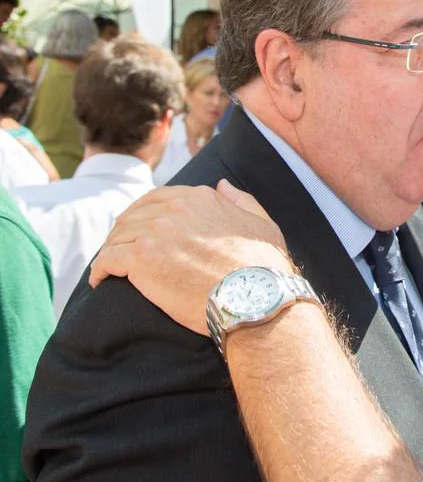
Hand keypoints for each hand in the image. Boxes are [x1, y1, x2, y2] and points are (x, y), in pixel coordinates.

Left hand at [90, 179, 291, 335]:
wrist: (254, 297)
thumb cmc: (263, 268)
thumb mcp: (262, 224)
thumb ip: (241, 200)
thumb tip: (222, 184)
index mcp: (200, 198)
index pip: (159, 199)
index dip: (145, 215)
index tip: (142, 232)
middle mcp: (175, 208)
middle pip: (133, 215)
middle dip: (124, 232)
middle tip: (119, 250)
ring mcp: (155, 232)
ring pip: (117, 236)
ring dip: (110, 250)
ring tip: (109, 268)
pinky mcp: (140, 259)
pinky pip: (107, 259)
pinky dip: (100, 270)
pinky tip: (100, 280)